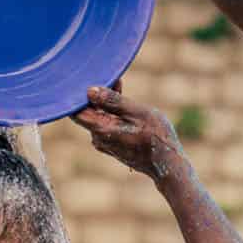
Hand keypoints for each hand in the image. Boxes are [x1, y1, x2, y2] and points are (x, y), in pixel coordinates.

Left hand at [70, 82, 188, 183]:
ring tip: (119, 86)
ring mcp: (104, 143)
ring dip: (106, 102)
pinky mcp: (111, 145)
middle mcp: (98, 138)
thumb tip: (90, 91)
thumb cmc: (155, 137)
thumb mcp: (136, 112)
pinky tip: (123, 103)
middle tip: (112, 78)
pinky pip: (106, 125)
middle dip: (97, 95)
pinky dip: (112, 113)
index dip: (79, 94)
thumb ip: (112, 101)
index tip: (89, 79)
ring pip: (98, 117)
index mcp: (101, 130)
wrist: (166, 164)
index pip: (76, 111)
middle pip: (88, 112)